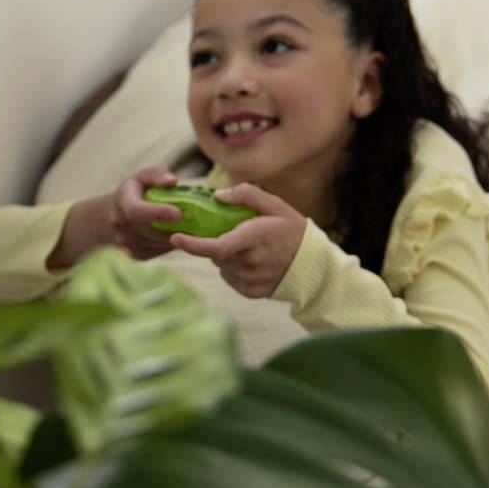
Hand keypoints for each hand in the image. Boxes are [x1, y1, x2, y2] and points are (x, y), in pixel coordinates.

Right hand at [109, 165, 180, 260]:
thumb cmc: (137, 190)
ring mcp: (125, 242)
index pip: (136, 210)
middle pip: (150, 231)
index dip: (156, 213)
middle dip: (174, 228)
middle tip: (196, 223)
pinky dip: (170, 244)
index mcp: (122, 200)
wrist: (117, 213)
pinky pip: (158, 252)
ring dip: (175, 237)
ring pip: (157, 243)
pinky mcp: (135, 254)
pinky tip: (175, 233)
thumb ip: (157, 174)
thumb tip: (172, 181)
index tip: (177, 213)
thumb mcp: (144, 176)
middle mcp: (119, 223)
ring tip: (188, 227)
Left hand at [168, 184, 306, 297]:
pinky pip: (229, 277)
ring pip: (221, 265)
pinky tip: (250, 261)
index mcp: (254, 239)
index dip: (193, 244)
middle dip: (216, 241)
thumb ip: (246, 195)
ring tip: (247, 247)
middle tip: (234, 232)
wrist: (313, 266)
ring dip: (225, 255)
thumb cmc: (292, 230)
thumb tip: (217, 196)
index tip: (175, 238)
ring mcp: (250, 280)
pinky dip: (232, 267)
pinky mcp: (250, 292)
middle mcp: (250, 262)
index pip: (217, 246)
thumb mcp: (275, 205)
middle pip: (216, 253)